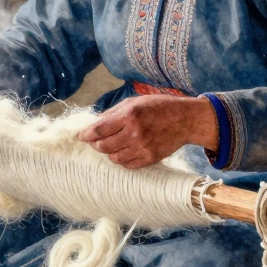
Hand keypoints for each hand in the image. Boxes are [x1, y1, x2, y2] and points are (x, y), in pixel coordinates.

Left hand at [78, 95, 218, 168]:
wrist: (185, 119)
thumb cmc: (158, 107)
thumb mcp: (134, 102)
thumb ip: (113, 112)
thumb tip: (95, 123)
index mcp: (129, 115)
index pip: (99, 130)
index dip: (87, 134)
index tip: (82, 136)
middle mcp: (135, 132)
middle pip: (103, 146)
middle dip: (96, 144)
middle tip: (96, 141)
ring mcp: (143, 147)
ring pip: (114, 158)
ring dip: (109, 153)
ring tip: (112, 145)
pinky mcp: (150, 158)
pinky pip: (128, 165)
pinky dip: (122, 160)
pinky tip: (124, 151)